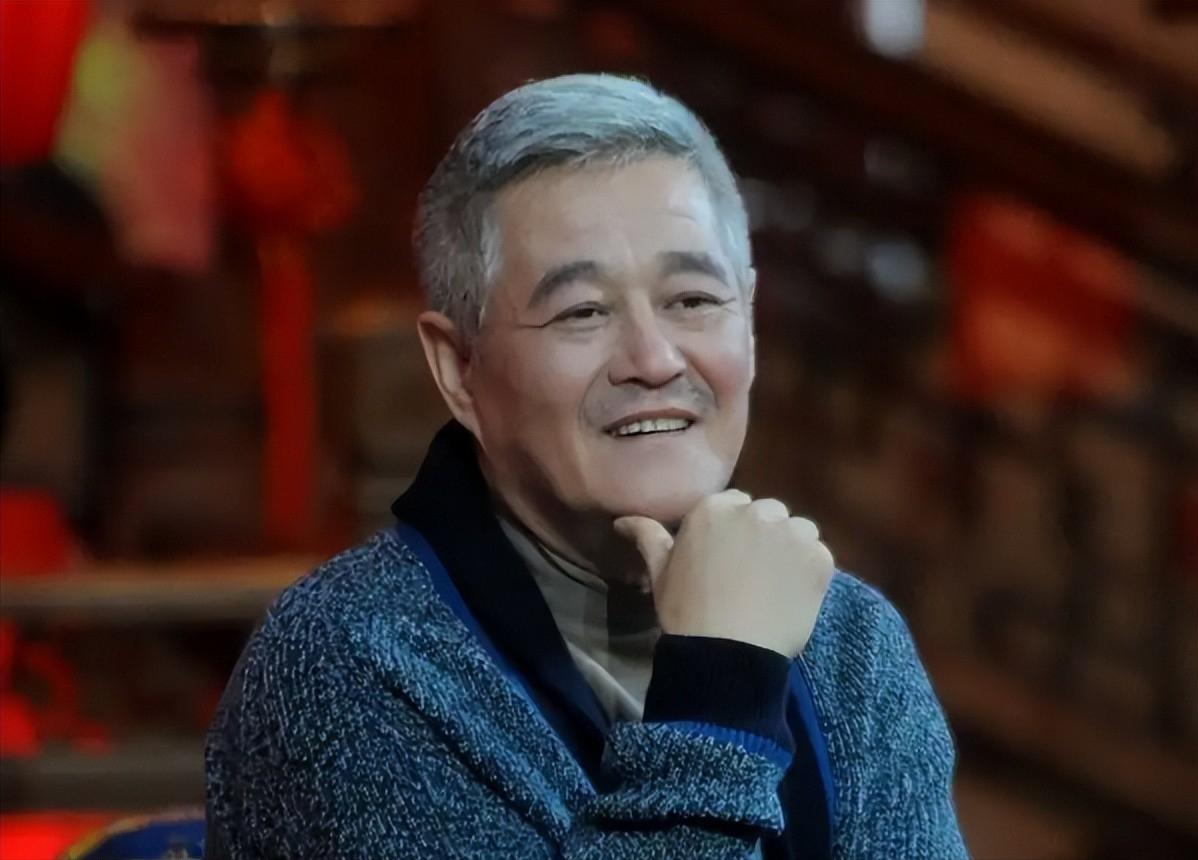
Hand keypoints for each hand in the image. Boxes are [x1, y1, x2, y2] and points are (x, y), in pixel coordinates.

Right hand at [614, 490, 833, 657]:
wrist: (727, 653)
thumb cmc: (686, 611)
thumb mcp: (659, 572)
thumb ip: (647, 537)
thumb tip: (621, 521)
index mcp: (714, 508)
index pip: (734, 505)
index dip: (733, 533)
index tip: (728, 559)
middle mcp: (755, 510)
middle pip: (768, 514)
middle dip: (762, 537)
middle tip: (752, 575)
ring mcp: (791, 532)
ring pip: (797, 531)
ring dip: (789, 551)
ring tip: (775, 586)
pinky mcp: (819, 557)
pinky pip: (819, 555)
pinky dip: (810, 573)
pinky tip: (792, 597)